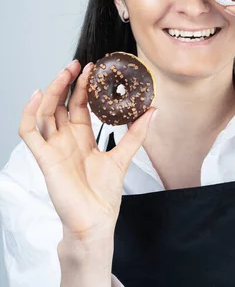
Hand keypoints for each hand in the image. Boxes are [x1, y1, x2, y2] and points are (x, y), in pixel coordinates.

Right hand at [18, 60, 157, 242]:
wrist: (95, 222)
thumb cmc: (104, 195)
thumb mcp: (123, 157)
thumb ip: (136, 134)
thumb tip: (153, 110)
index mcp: (82, 138)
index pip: (79, 105)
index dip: (84, 87)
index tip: (93, 68)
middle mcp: (65, 140)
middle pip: (61, 104)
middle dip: (67, 82)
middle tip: (77, 64)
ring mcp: (53, 148)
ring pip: (45, 112)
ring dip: (52, 90)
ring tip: (64, 72)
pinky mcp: (44, 158)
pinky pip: (29, 132)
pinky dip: (29, 112)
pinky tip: (37, 95)